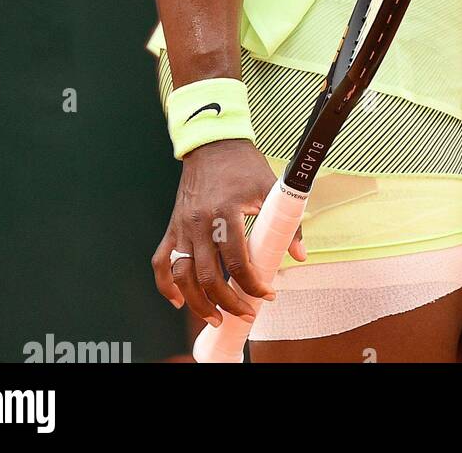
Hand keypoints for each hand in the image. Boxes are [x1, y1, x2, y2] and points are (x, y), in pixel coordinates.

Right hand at [151, 138, 306, 325]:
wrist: (213, 143)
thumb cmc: (243, 165)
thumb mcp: (271, 187)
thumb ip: (288, 223)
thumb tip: (299, 255)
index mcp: (226, 212)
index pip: (238, 262)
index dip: (253, 285)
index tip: (267, 294)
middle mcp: (200, 223)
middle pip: (208, 276)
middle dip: (228, 302)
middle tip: (245, 313)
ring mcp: (182, 227)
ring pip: (183, 276)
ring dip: (198, 302)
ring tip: (215, 317)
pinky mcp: (172, 227)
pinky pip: (162, 263)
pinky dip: (167, 285)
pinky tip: (179, 300)